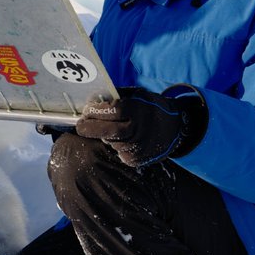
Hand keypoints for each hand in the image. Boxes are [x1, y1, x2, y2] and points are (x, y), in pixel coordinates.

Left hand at [75, 87, 204, 167]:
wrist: (173, 128)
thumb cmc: (149, 108)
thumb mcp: (137, 95)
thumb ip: (117, 96)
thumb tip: (91, 99)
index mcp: (139, 110)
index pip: (112, 110)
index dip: (95, 110)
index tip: (86, 110)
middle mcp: (140, 129)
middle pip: (108, 131)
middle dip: (90, 128)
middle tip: (81, 125)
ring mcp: (140, 147)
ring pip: (111, 142)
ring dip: (104, 136)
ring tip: (106, 129)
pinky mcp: (138, 159)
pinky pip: (118, 153)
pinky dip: (114, 145)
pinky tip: (120, 139)